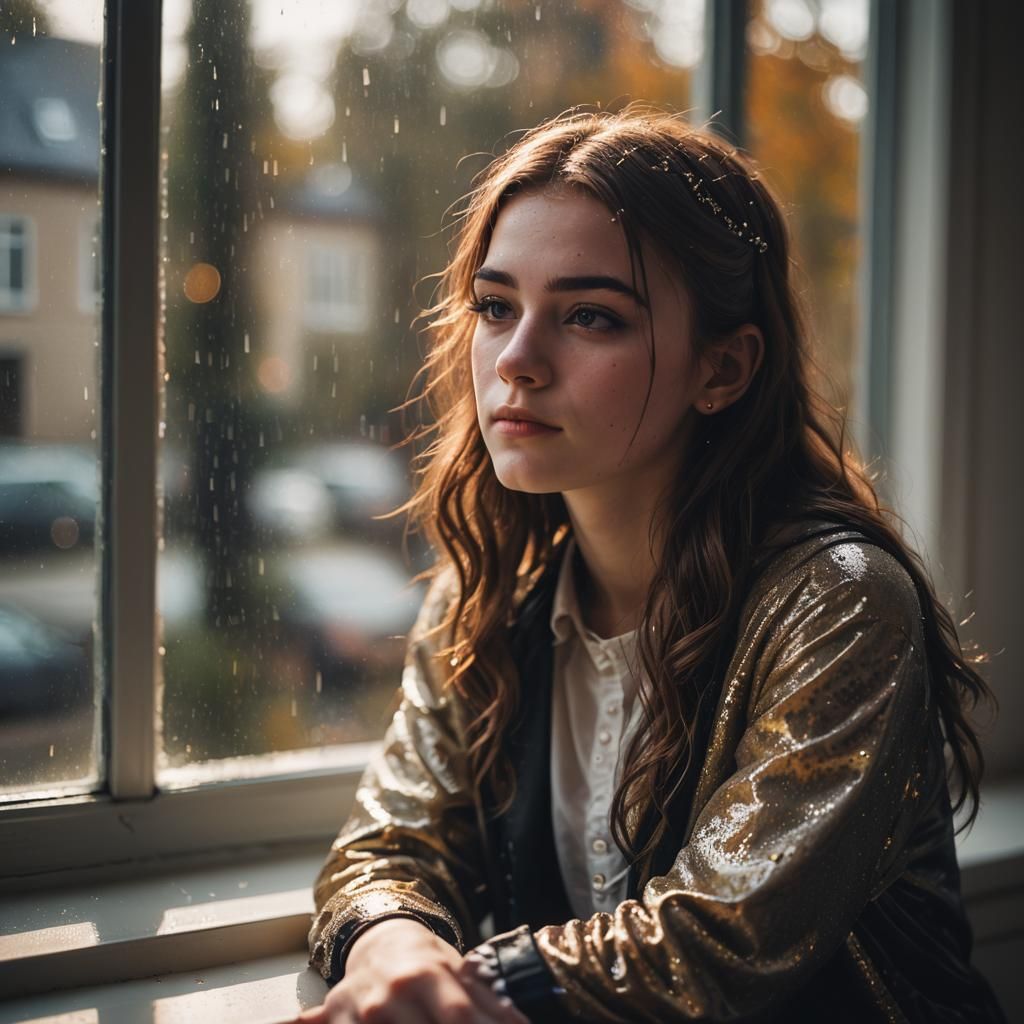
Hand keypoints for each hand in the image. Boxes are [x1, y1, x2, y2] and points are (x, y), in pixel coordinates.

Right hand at [290, 918, 528, 1023]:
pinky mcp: (333, 1021)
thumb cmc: (427, 962)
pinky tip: (296, 1023)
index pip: (458, 1017)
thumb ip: (492, 1003)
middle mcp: (389, 997)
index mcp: (426, 977)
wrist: (381, 941)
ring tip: (422, 1023)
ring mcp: (358, 1015)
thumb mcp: (461, 972)